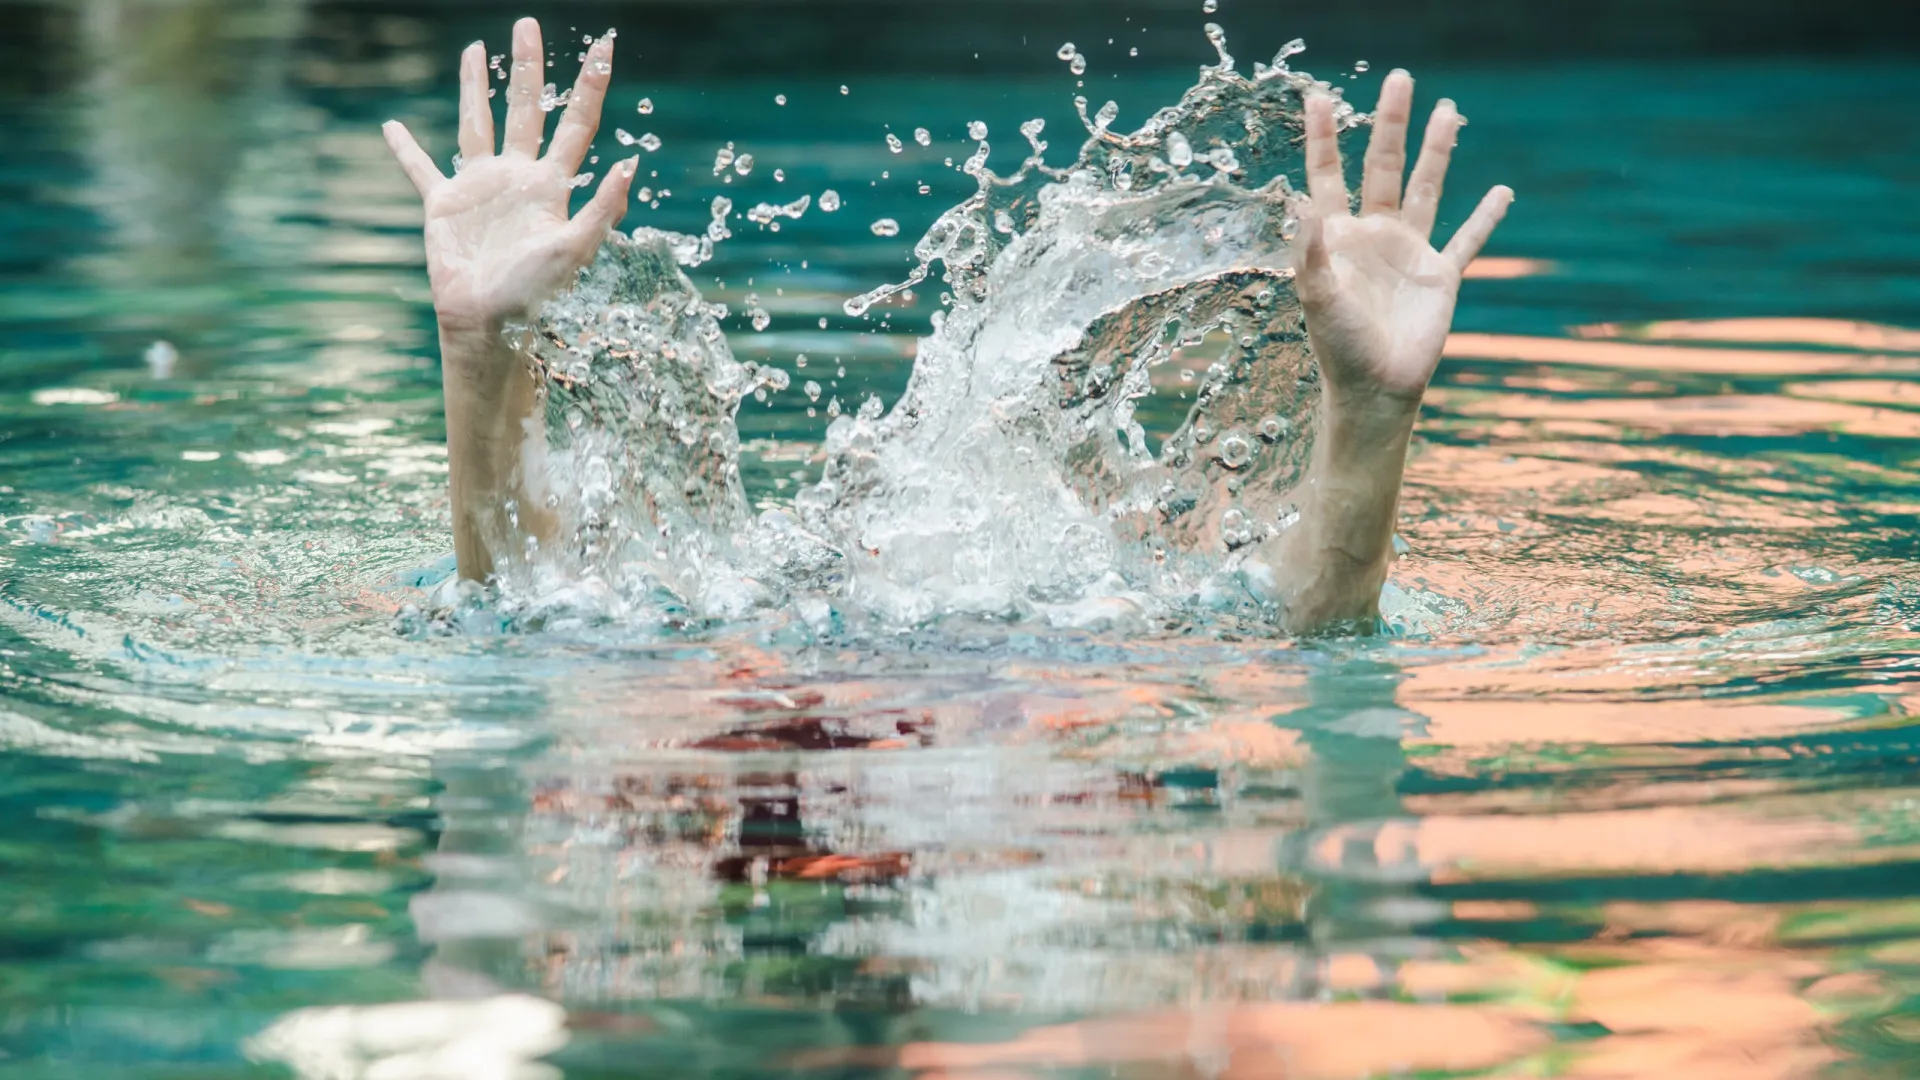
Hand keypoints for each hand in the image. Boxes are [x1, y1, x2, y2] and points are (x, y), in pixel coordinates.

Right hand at [383, 18, 636, 338]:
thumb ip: (603, 209)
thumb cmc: (536, 296)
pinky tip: (390, 127)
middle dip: (527, 67)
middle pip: (526, 108)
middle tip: (527, 24)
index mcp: (552, 184)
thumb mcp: (575, 251)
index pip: (577, 122)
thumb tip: (629, 164)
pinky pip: (421, 170)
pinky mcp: (444, 205)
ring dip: (476, 87)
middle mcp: (518, 177)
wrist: (490, 326)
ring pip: (478, 122)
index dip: (591, 85)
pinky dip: (405, 150)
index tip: (604, 45)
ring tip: (477, 49)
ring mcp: (481, 187)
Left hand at [1293, 71, 1512, 410]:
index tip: (1319, 96)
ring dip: (1437, 151)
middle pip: (1383, 166)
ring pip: (1426, 188)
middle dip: (1391, 123)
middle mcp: (1374, 235)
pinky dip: (1486, 218)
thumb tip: (1299, 204)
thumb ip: (1310, 251)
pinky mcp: (1441, 275)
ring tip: (1448, 111)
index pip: (1328, 175)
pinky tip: (1502, 192)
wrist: (1375, 388)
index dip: (1324, 137)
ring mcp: (1410, 251)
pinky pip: (1468, 240)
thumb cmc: (1339, 347)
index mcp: (1338, 236)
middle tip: (1400, 79)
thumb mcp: (1318, 297)